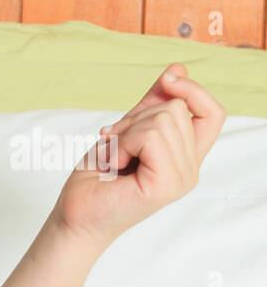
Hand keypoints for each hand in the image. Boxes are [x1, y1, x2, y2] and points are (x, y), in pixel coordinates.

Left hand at [50, 62, 225, 250]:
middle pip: (177, 109)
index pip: (213, 113)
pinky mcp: (166, 184)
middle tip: (114, 146)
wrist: (74, 217)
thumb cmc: (96, 180)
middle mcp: (189, 169)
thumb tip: (177, 70)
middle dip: (135, 118)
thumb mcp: (125, 132)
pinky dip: (123, 143)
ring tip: (113, 158)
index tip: (168, 80)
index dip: (193, 91)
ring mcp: (181, 178)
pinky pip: (150, 136)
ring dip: (126, 133)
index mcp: (185, 158)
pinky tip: (114, 163)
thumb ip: (151, 105)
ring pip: (163, 119)